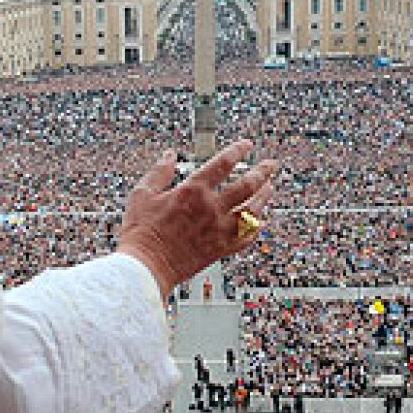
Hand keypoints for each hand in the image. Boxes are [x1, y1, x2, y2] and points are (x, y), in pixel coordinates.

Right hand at [118, 139, 278, 296]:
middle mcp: (212, 208)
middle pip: (248, 185)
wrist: (146, 268)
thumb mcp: (142, 194)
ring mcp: (220, 230)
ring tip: (270, 188)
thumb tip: (170, 154)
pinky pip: (247, 236)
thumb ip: (159, 172)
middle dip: (263, 172)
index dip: (238, 151)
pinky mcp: (222, 249)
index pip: (224, 163)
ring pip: (253, 210)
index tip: (247, 145)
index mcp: (193, 190)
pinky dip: (257, 227)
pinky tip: (261, 221)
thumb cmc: (140, 232)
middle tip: (271, 165)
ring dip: (265, 197)